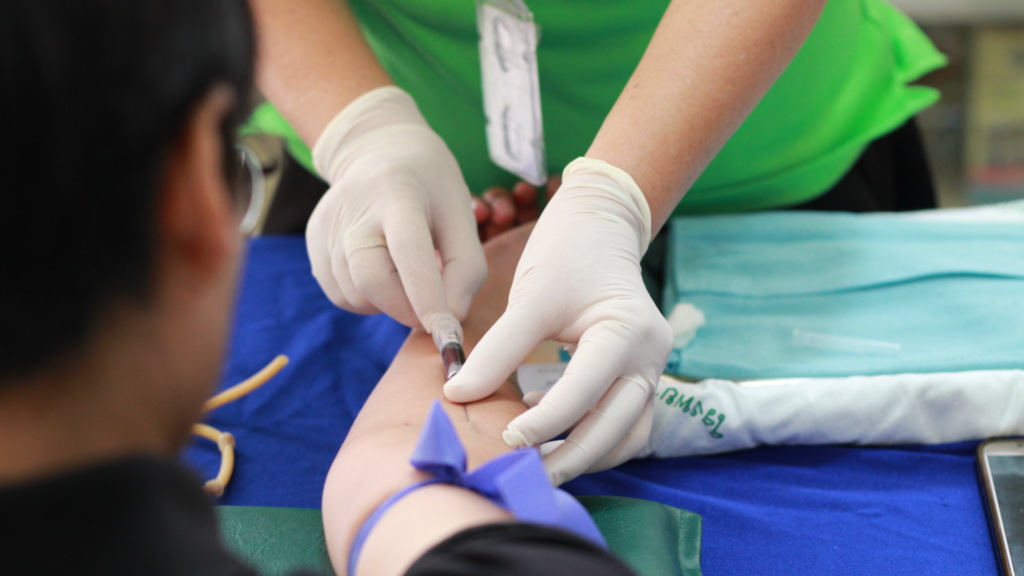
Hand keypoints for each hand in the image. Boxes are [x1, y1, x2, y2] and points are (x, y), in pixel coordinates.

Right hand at [307, 87, 486, 330]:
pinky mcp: (314, 241)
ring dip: (389, 303)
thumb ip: (466, 268)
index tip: (448, 333)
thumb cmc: (431, 187)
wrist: (380, 150)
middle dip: (407, 309)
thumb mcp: (462, 214)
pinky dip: (368, 299)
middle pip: (372, 281)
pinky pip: (341, 294)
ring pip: (356, 295)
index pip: (409, 251)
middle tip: (432, 311)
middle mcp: (354, 207)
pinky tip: (383, 272)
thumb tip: (451, 318)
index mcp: (398, 193)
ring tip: (406, 274)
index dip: (427, 296)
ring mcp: (328, 225)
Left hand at [445, 158, 672, 484]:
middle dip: (570, 457)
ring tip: (537, 465)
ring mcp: (651, 369)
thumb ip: (498, 350)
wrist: (600, 224)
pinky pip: (624, 423)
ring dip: (586, 456)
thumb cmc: (566, 253)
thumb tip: (457, 394)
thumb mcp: (531, 298)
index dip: (544, 423)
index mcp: (628, 333)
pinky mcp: (640, 375)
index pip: (585, 393)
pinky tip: (551, 432)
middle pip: (616, 429)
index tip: (504, 438)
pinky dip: (593, 438)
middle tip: (522, 473)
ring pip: (627, 436)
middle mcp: (651, 358)